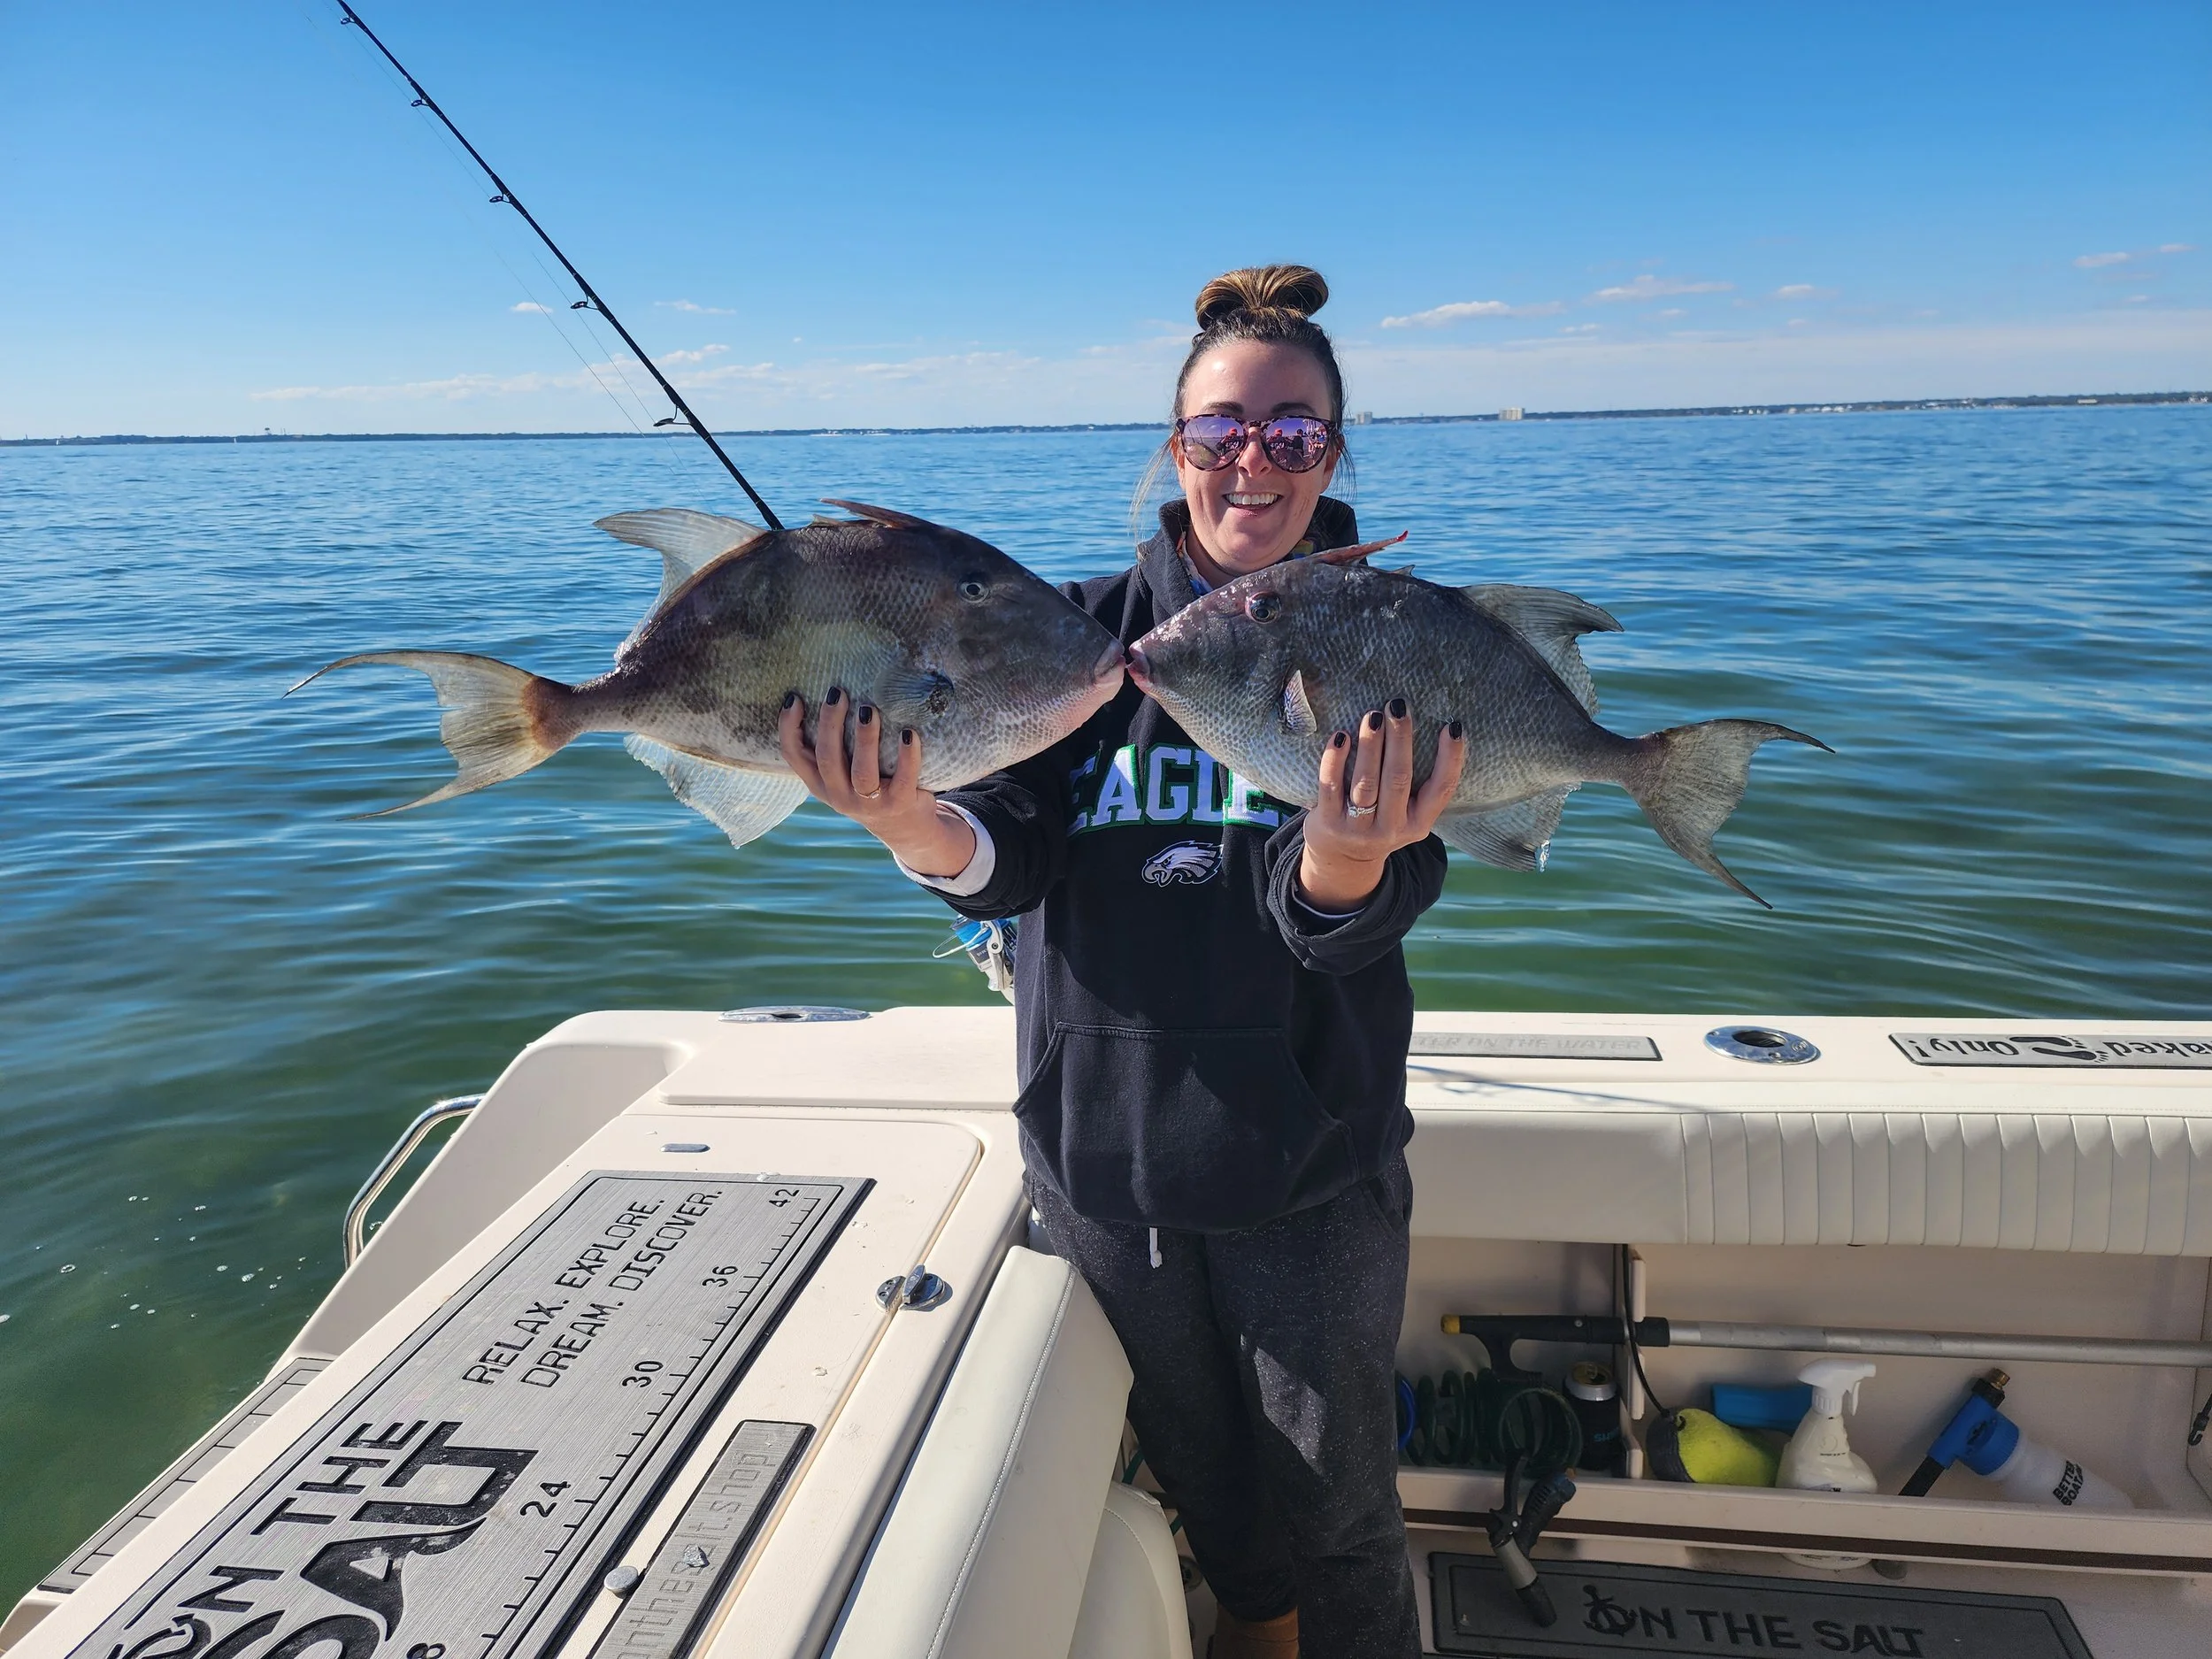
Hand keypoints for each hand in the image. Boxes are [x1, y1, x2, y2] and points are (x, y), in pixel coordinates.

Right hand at [779, 690, 976, 877]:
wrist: (905, 827)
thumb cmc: (870, 786)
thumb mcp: (843, 772)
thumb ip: (834, 745)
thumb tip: (832, 692)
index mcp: (819, 784)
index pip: (794, 756)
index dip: (789, 728)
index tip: (795, 698)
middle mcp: (839, 796)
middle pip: (827, 758)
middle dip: (830, 723)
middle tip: (838, 693)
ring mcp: (869, 804)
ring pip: (862, 772)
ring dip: (865, 738)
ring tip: (869, 709)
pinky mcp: (899, 804)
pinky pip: (903, 778)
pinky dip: (906, 755)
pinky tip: (908, 733)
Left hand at [1298, 700, 1467, 909]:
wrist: (1341, 861)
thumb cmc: (1379, 822)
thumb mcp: (1407, 814)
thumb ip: (1417, 785)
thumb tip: (1432, 727)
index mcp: (1418, 823)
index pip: (1441, 789)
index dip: (1450, 758)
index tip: (1453, 726)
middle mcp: (1392, 828)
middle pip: (1399, 779)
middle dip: (1400, 740)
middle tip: (1399, 706)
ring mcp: (1359, 828)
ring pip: (1367, 783)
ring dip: (1370, 746)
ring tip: (1372, 716)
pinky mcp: (1329, 823)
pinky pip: (1331, 787)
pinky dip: (1335, 761)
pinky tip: (1340, 737)